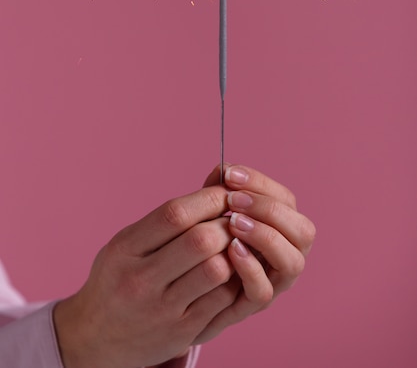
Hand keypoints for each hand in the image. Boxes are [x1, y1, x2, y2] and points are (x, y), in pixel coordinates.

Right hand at [53, 183, 238, 367]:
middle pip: (199, 240)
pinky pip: (222, 299)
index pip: (174, 214)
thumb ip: (168, 217)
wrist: (97, 338)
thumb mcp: (128, 243)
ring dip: (235, 251)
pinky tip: (234, 270)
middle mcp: (140, 279)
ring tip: (236, 244)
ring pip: (216, 270)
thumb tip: (219, 180)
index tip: (225, 194)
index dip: (209, 198)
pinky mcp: (182, 332)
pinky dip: (236, 279)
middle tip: (237, 220)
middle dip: (227, 224)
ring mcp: (162, 309)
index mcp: (125, 248)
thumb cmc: (120, 277)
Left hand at [194, 164, 315, 343]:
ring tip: (233, 224)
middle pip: (303, 230)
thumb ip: (219, 188)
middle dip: (268, 210)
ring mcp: (276, 281)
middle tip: (233, 201)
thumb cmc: (208, 237)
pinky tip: (231, 250)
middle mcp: (289, 252)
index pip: (286, 199)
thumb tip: (223, 169)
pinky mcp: (255, 303)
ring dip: (265, 237)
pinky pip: (264, 291)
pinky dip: (250, 268)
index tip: (230, 174)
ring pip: (293, 262)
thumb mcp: (212, 208)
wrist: (187, 281)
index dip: (260, 183)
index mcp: (283, 224)